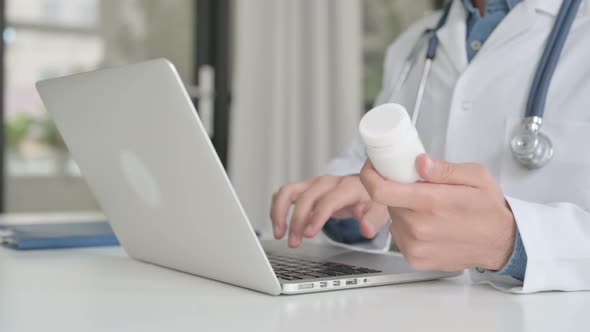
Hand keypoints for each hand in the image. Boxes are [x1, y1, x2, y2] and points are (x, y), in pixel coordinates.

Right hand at [270, 175, 388, 247]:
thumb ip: (373, 219)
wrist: (364, 188)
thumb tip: (366, 230)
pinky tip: (279, 224)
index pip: (328, 201)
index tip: (309, 234)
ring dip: (280, 212)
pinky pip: (284, 193)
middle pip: (305, 198)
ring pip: (288, 191)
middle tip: (294, 242)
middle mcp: (327, 183)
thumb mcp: (379, 210)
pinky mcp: (304, 188)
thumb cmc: (369, 200)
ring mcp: (313, 184)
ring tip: (279, 233)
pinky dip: (277, 207)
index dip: (317, 217)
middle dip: (296, 221)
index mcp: (346, 187)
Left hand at [359, 154, 515, 271]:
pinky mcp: (415, 258)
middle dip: (396, 189)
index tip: (373, 166)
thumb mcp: (476, 177)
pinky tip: (428, 224)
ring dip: (403, 208)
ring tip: (428, 208)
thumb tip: (419, 162)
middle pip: (387, 201)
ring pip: (393, 217)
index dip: (370, 175)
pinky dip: (407, 226)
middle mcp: (419, 226)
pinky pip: (399, 234)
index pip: (381, 190)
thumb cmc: (489, 209)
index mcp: (431, 202)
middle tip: (415, 185)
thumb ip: (444, 169)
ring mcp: (415, 245)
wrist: (502, 243)